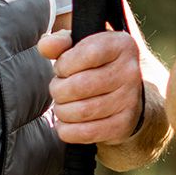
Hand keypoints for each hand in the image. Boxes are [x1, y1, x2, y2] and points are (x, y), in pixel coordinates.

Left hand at [35, 27, 145, 145]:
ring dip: (62, 110)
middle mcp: (130, 71)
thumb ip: (60, 41)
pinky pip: (87, 132)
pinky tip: (66, 123)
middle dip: (58, 89)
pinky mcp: (123, 124)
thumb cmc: (95, 66)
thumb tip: (45, 46)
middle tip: (59, 89)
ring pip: (81, 111)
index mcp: (121, 45)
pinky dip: (68, 130)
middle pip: (79, 86)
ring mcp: (129, 100)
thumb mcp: (80, 46)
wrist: (126, 95)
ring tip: (63, 105)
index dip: (64, 64)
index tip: (62, 69)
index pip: (87, 53)